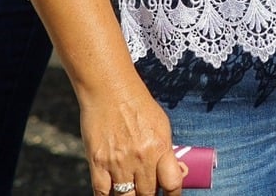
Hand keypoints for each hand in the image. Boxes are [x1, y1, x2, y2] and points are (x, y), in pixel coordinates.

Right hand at [80, 81, 183, 195]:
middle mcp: (141, 158)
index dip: (174, 195)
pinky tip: (114, 194)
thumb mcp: (161, 125)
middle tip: (148, 190)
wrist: (109, 90)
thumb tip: (177, 172)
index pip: (173, 183)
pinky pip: (102, 193)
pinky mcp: (97, 163)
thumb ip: (167, 151)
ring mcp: (118, 163)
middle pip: (148, 193)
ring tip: (133, 192)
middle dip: (150, 195)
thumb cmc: (138, 106)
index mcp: (160, 147)